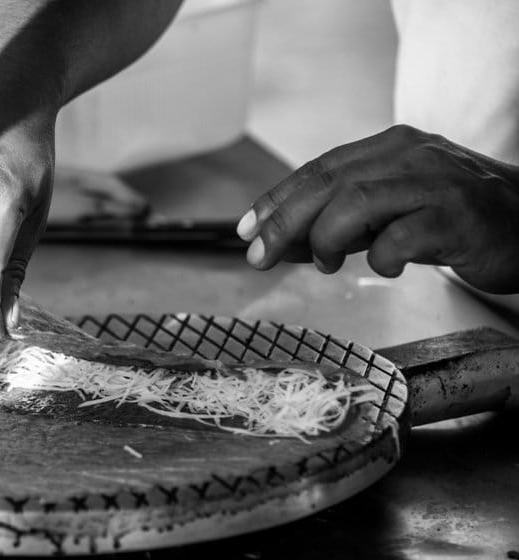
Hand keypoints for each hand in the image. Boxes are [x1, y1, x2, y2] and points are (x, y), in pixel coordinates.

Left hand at [236, 124, 518, 292]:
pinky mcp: (458, 217)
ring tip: (327, 264)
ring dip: (327, 240)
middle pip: (327, 184)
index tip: (246, 229)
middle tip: (259, 256)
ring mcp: (435, 183)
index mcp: (389, 148)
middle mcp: (409, 156)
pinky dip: (382, 259)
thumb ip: (339, 223)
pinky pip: (401, 239)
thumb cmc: (453, 219)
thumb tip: (278, 243)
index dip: (276, 200)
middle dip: (283, 223)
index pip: (317, 169)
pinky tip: (386, 269)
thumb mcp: (390, 213)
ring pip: (356, 203)